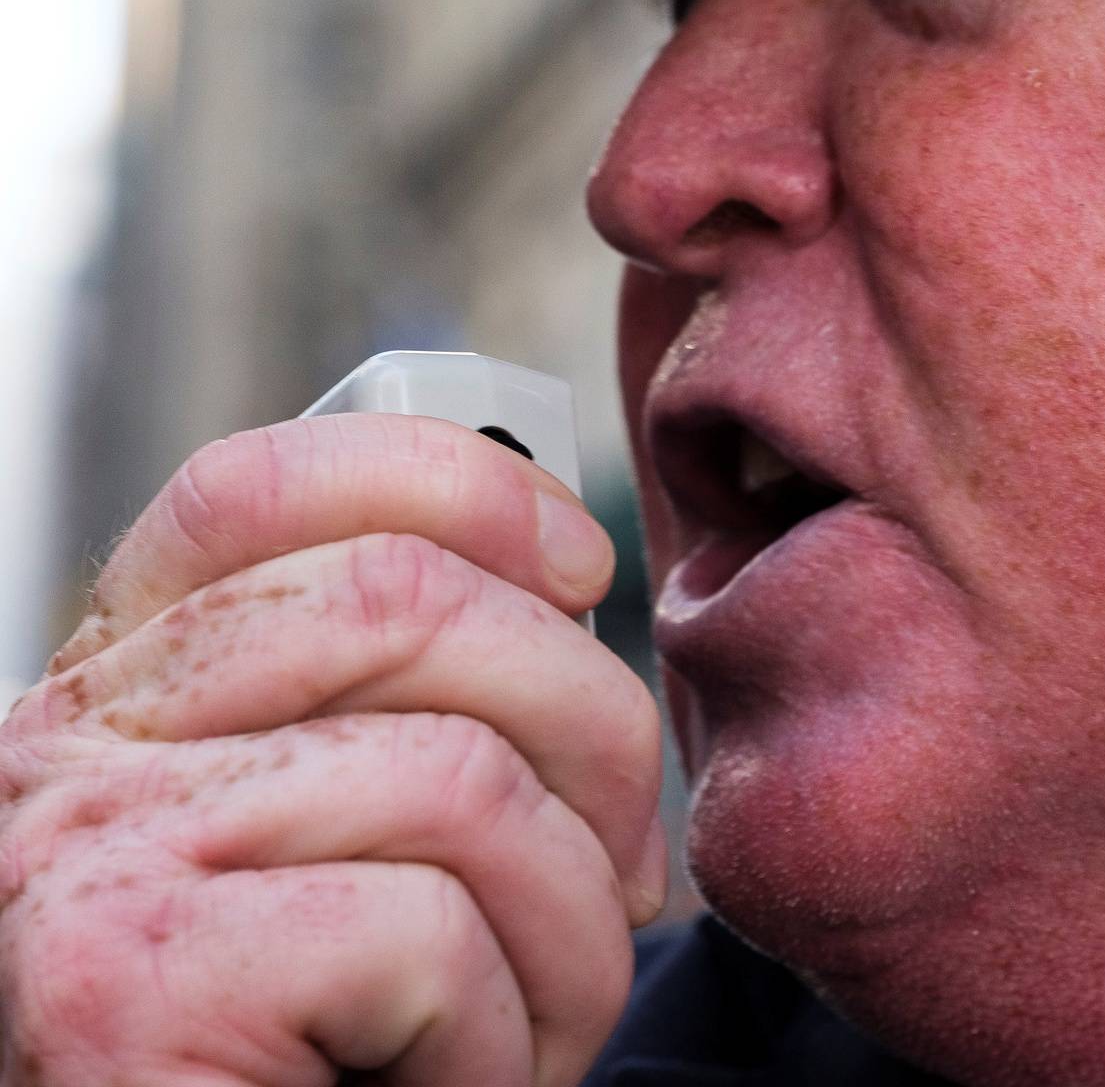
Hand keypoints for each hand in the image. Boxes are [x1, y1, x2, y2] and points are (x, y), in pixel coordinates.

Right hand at [0, 414, 664, 1085]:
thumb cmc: (322, 1054)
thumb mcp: (363, 847)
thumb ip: (408, 708)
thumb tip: (571, 592)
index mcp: (129, 692)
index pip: (264, 488)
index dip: (462, 485)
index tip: (582, 567)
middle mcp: (74, 747)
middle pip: (407, 598)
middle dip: (593, 730)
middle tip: (620, 877)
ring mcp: (91, 851)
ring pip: (460, 773)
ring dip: (569, 927)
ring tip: (535, 1025)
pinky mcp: (132, 979)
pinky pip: (430, 932)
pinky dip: (502, 1038)